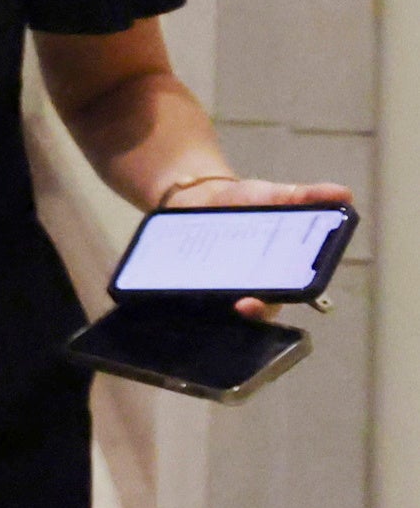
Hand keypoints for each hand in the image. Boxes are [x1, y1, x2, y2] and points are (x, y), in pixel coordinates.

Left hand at [150, 172, 359, 321]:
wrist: (202, 193)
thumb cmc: (248, 200)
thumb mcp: (276, 195)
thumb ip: (306, 197)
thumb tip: (343, 194)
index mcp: (274, 275)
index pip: (274, 301)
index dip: (264, 308)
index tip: (250, 303)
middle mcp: (245, 287)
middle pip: (242, 312)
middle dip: (236, 314)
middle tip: (229, 305)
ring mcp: (215, 286)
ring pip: (211, 309)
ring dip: (204, 307)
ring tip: (196, 299)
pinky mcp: (186, 281)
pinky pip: (180, 295)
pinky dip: (174, 294)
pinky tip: (163, 288)